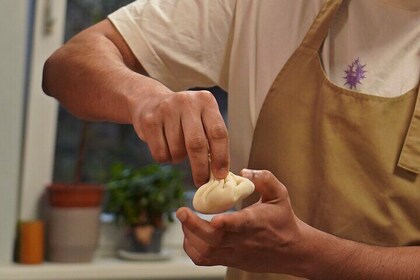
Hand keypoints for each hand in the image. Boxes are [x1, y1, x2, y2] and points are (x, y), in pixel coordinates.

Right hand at [128, 88, 228, 185]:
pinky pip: (161, 153)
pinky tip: (165, 145)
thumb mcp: (202, 118)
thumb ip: (212, 139)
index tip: (221, 174)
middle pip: (197, 144)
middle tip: (202, 181)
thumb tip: (219, 172)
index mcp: (206, 101)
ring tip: (178, 148)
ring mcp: (166, 109)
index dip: (221, 157)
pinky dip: (165, 158)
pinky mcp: (149, 121)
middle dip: (201, 168)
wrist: (150, 101)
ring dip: (179, 159)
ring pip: (177, 150)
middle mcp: (187, 102)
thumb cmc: (183, 117)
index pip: (218, 132)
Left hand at [176, 169, 311, 275]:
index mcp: (257, 222)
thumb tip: (243, 172)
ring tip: (184, 219)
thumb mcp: (280, 194)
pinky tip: (189, 234)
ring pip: (207, 252)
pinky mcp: (229, 260)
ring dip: (190, 236)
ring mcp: (235, 253)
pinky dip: (192, 248)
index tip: (215, 219)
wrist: (292, 251)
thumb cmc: (283, 219)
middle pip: (215, 240)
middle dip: (193, 226)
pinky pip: (204, 260)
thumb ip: (265, 179)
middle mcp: (244, 240)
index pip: (242, 224)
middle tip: (181, 211)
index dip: (228, 223)